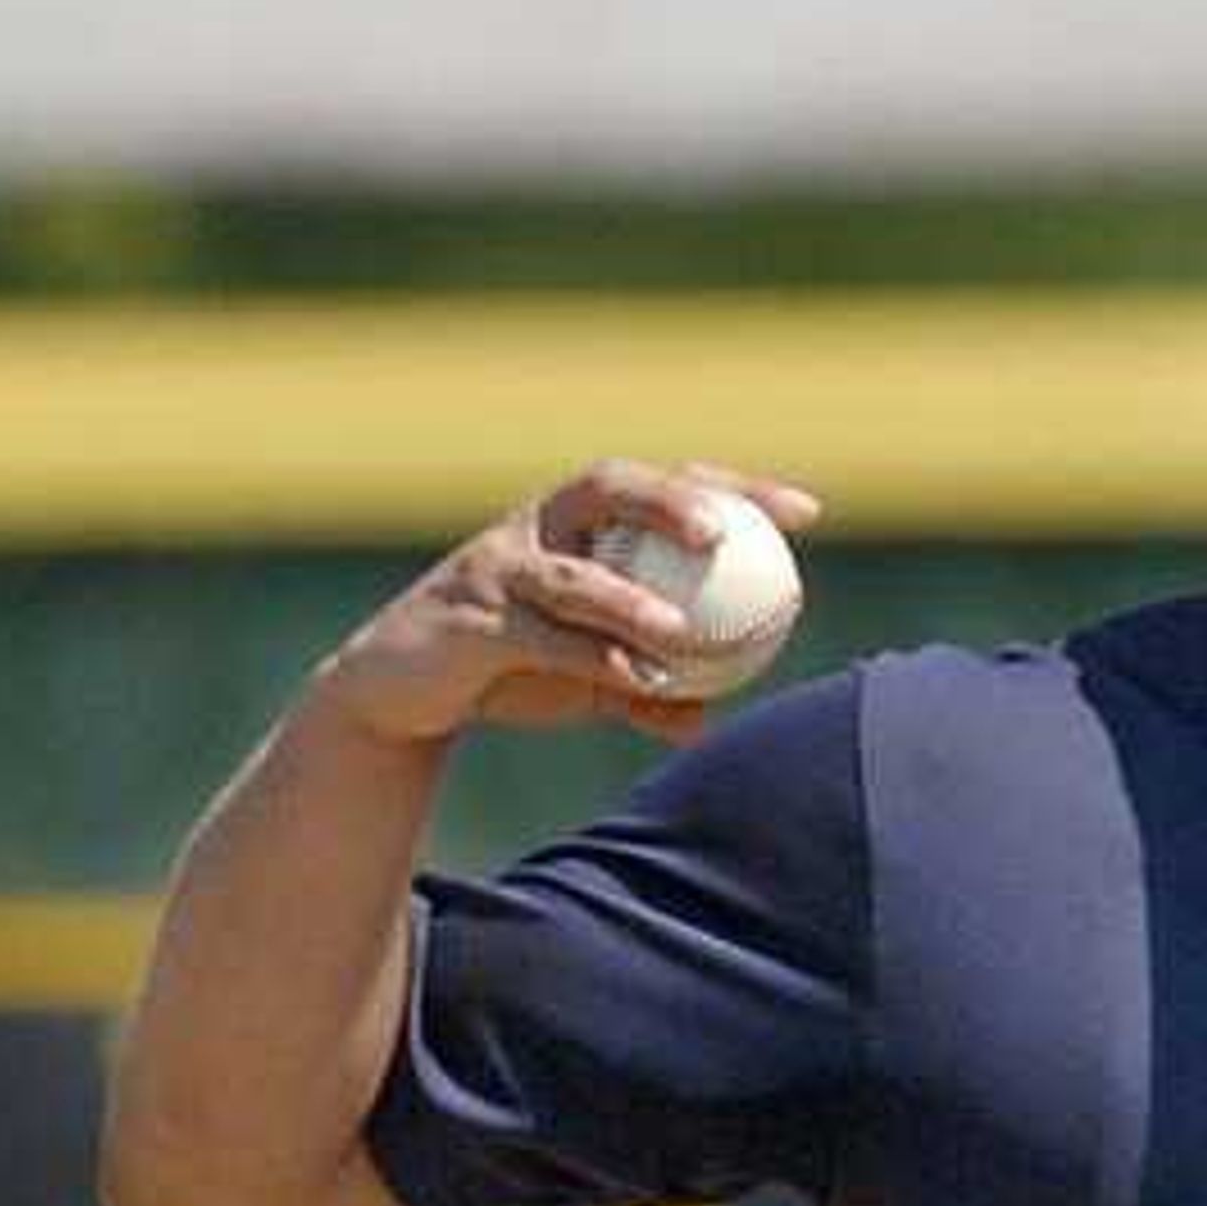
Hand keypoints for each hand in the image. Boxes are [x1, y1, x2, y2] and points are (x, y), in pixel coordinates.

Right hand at [314, 459, 823, 755]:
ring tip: (681, 628)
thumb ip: (646, 689)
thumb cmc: (505, 671)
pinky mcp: (470, 619)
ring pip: (571, 570)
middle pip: (611, 487)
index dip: (733, 487)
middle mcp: (539, 527)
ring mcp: (500, 568)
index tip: (805, 512)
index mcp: (579, 524)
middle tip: (726, 532)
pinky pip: (538, 637)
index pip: (664, 487)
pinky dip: (589, 656)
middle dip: (671, 499)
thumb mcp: (585, 681)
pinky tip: (636, 678)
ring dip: (627, 597)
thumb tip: (711, 718)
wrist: (401, 692)